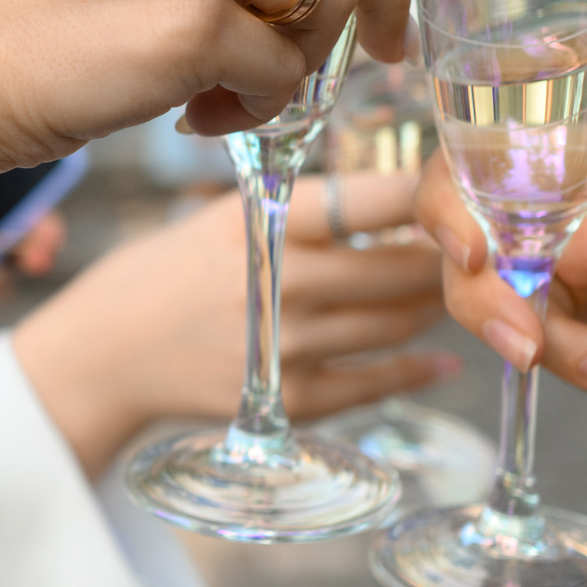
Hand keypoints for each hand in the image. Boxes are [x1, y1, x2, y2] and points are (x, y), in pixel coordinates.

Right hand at [16, 173, 458, 474]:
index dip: (437, 193)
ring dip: (435, 307)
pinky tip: (440, 359)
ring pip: (399, 323)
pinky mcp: (288, 399)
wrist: (103, 356)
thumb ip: (303, 210)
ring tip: (453, 292)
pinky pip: (377, 383)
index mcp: (264, 221)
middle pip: (404, 267)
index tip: (473, 187)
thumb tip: (405, 198)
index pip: (375, 198)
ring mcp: (287, 346)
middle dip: (452, 259)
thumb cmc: (168, 273)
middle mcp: (281, 281)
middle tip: (483, 248)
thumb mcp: (223, 218)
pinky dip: (418, 369)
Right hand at [417, 76, 586, 403]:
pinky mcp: (575, 310)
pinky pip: (539, 342)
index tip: (474, 251)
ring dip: (551, 346)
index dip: (460, 189)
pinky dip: (585, 370)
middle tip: (529, 346)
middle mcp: (570, 179)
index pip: (499, 135)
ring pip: (492, 293)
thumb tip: (569, 252)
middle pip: (469, 220)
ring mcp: (564, 248)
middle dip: (490, 291)